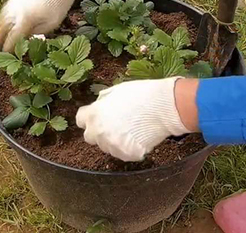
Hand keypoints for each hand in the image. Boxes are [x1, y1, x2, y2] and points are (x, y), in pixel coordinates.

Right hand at [0, 0, 84, 51]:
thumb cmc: (60, 5)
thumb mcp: (51, 25)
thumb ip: (36, 33)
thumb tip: (25, 38)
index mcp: (25, 20)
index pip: (12, 37)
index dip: (7, 47)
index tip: (5, 54)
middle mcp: (16, 11)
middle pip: (3, 28)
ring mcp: (15, 2)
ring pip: (1, 18)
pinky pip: (5, 10)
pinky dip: (2, 18)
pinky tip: (4, 22)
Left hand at [76, 77, 191, 160]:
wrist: (165, 106)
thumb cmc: (142, 94)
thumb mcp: (117, 90)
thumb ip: (103, 101)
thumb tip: (99, 105)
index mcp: (94, 114)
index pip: (80, 120)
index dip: (89, 118)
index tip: (98, 117)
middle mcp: (99, 132)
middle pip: (91, 137)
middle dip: (100, 131)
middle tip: (116, 124)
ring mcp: (112, 146)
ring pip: (107, 147)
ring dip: (115, 140)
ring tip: (132, 129)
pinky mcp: (126, 154)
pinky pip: (123, 153)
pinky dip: (130, 148)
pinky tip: (140, 136)